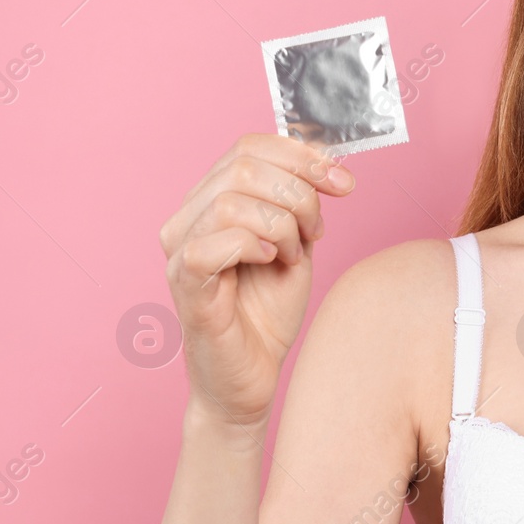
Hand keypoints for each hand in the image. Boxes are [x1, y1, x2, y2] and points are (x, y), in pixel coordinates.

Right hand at [159, 133, 354, 429]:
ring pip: (232, 199)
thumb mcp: (297, 243)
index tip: (344, 183)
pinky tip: (273, 262)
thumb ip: (302, 202)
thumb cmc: (267, 313)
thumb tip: (325, 159)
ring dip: (281, 223)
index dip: (303, 156)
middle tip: (317, 229)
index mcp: (211, 200)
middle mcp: (186, 218)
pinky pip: (212, 243)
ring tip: (292, 254)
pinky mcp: (184, 285)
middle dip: (300, 191)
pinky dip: (256, 245)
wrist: (253, 377)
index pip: (249, 146)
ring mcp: (180, 251)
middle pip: (243, 165)